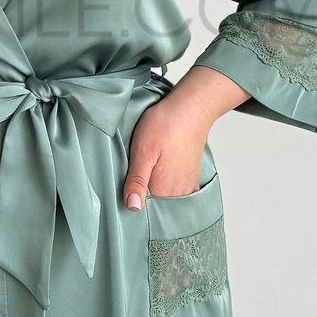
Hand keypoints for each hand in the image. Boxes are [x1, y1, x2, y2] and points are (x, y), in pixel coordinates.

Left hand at [122, 92, 212, 211]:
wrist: (191, 108)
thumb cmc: (165, 125)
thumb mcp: (142, 152)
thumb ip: (137, 181)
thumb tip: (133, 207)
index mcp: (163, 190)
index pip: (142, 206)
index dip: (130, 196)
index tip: (125, 184)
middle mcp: (178, 192)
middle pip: (155, 202)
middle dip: (144, 195)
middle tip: (138, 172)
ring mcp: (187, 185)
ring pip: (166, 196)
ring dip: (156, 189)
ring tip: (150, 168)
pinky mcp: (191, 176)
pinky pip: (178, 190)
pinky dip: (170, 186)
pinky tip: (163, 171)